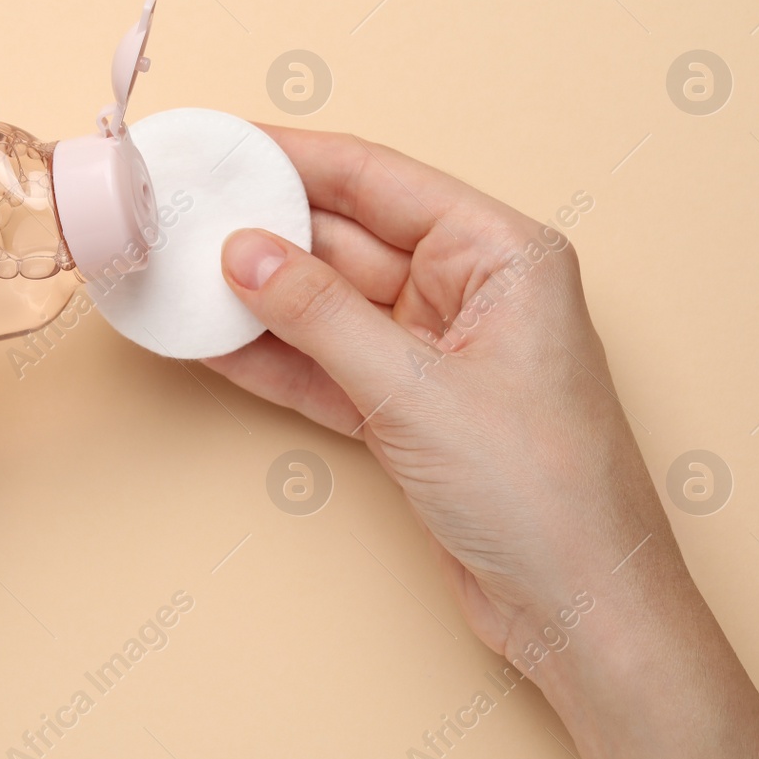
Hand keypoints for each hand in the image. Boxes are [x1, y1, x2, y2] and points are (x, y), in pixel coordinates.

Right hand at [205, 126, 758, 758]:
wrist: (577, 611)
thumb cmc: (544, 492)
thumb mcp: (415, 390)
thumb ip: (320, 316)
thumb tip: (245, 252)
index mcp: (501, 255)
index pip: (380, 180)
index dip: (296, 159)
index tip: (227, 146)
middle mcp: (470, 292)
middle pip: (346, 239)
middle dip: (265, 230)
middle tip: (186, 214)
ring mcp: (436, 353)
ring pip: (327, 306)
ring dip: (257, 298)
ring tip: (182, 274)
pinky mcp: (408, 409)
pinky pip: (325, 366)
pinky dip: (272, 358)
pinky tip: (213, 341)